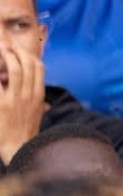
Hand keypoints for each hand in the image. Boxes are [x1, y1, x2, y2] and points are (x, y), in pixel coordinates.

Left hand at [0, 48, 45, 164]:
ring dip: (8, 57)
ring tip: (1, 51)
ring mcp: (16, 99)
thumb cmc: (26, 133)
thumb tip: (44, 103)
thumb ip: (41, 106)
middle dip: (17, 51)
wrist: (18, 148)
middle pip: (28, 64)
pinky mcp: (2, 105)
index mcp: (39, 95)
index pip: (40, 67)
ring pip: (15, 70)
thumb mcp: (38, 116)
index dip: (30, 55)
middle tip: (7, 47)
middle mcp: (29, 95)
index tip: (20, 51)